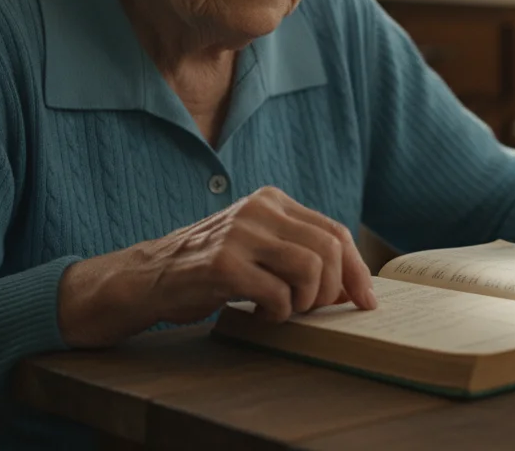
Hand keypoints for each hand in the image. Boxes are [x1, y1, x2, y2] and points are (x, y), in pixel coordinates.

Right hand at [57, 186, 376, 347]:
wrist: (148, 276)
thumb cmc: (210, 268)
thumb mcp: (258, 246)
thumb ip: (299, 253)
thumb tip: (354, 286)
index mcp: (272, 200)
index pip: (335, 231)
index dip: (356, 269)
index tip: (365, 300)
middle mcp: (259, 209)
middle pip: (329, 250)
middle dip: (332, 290)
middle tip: (313, 310)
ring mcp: (240, 233)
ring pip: (310, 270)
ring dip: (306, 302)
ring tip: (285, 310)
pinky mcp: (223, 264)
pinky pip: (278, 294)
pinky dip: (279, 313)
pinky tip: (262, 315)